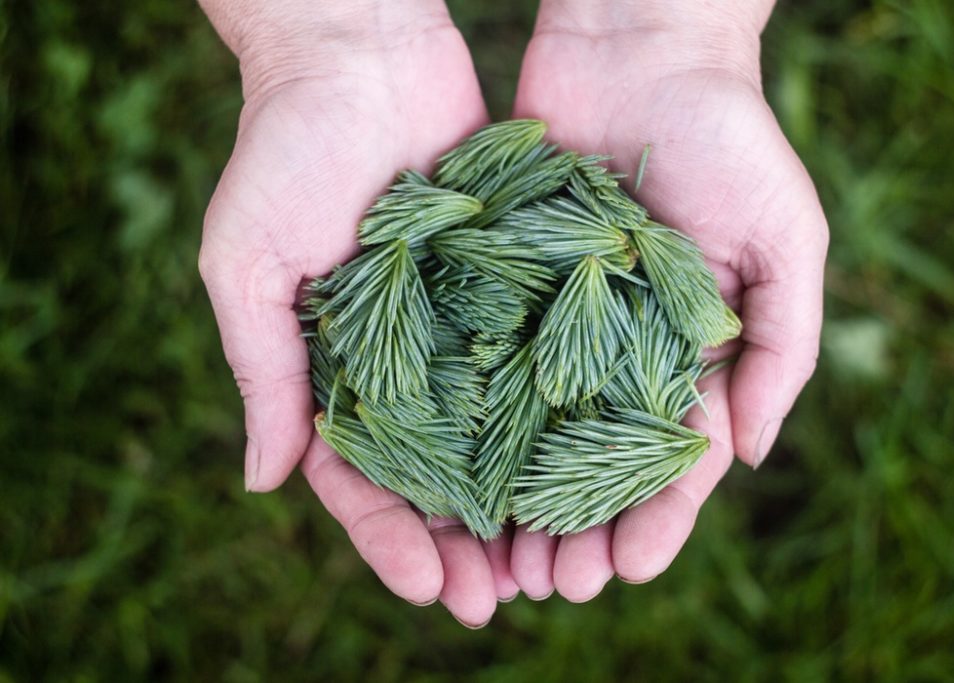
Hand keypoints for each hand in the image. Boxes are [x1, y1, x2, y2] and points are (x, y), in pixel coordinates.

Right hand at [198, 1, 516, 625]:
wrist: (359, 52)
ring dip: (520, 500)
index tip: (428, 590)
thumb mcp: (247, 265)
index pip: (359, 477)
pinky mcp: (513, 282)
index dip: (389, 540)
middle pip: (435, 474)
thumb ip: (261, 371)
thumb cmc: (284, 152)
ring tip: (555, 561)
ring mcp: (461, 324)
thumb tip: (260, 482)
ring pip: (496, 432)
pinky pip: (539, 357)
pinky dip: (560, 413)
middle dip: (464, 542)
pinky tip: (593, 464)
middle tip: (501, 600)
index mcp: (334, 368)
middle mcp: (403, 358)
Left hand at [509, 1, 827, 600]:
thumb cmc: (731, 137)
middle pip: (594, 459)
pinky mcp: (502, 279)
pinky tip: (449, 469)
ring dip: (517, 496)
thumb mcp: (786, 239)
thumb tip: (750, 456)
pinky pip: (484, 357)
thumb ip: (781, 345)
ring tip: (497, 557)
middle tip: (551, 587)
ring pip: (532, 426)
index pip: (672, 457)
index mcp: (687, 350)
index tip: (627, 570)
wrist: (641, 48)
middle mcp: (618, 345)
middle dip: (578, 526)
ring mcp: (556, 317)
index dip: (656, 519)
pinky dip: (469, 417)